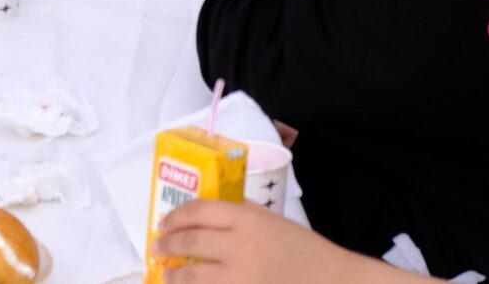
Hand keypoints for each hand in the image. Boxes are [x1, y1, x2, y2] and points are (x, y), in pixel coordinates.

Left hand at [154, 197, 341, 272]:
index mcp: (247, 219)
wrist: (331, 280)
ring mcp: (240, 278)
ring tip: (167, 274)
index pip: (199, 211)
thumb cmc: (303, 249)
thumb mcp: (271, 220)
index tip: (164, 222)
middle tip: (157, 247)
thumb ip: (240, 213)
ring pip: (193, 275)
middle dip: (167, 245)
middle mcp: (240, 246)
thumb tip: (203, 214)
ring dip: (174, 275)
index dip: (175, 217)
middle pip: (190, 241)